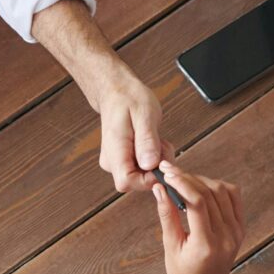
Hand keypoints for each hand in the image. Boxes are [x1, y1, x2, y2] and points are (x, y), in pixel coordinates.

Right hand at [90, 60, 169, 195]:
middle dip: (157, 168)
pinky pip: (142, 168)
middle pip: (137, 181)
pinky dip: (154, 158)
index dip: (148, 179)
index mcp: (114, 150)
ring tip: (157, 139)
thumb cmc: (129, 98)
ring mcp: (116, 161)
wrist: (117, 91)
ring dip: (157, 161)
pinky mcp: (123, 160)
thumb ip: (147, 141)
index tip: (161, 162)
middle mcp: (112, 161)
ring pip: (142, 175)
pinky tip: (154, 142)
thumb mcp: (144, 115)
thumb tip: (149, 165)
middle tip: (162, 144)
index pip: (127, 182)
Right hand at [153, 163, 244, 273]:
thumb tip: (160, 188)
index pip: (198, 202)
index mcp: (207, 244)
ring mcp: (237, 231)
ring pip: (222, 191)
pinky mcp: (241, 227)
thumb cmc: (183, 273)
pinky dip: (217, 186)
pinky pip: (233, 196)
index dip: (181, 183)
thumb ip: (167, 215)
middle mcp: (226, 236)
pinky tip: (201, 187)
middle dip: (187, 178)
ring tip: (182, 179)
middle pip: (210, 193)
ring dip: (201, 180)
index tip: (166, 173)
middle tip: (169, 171)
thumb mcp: (170, 246)